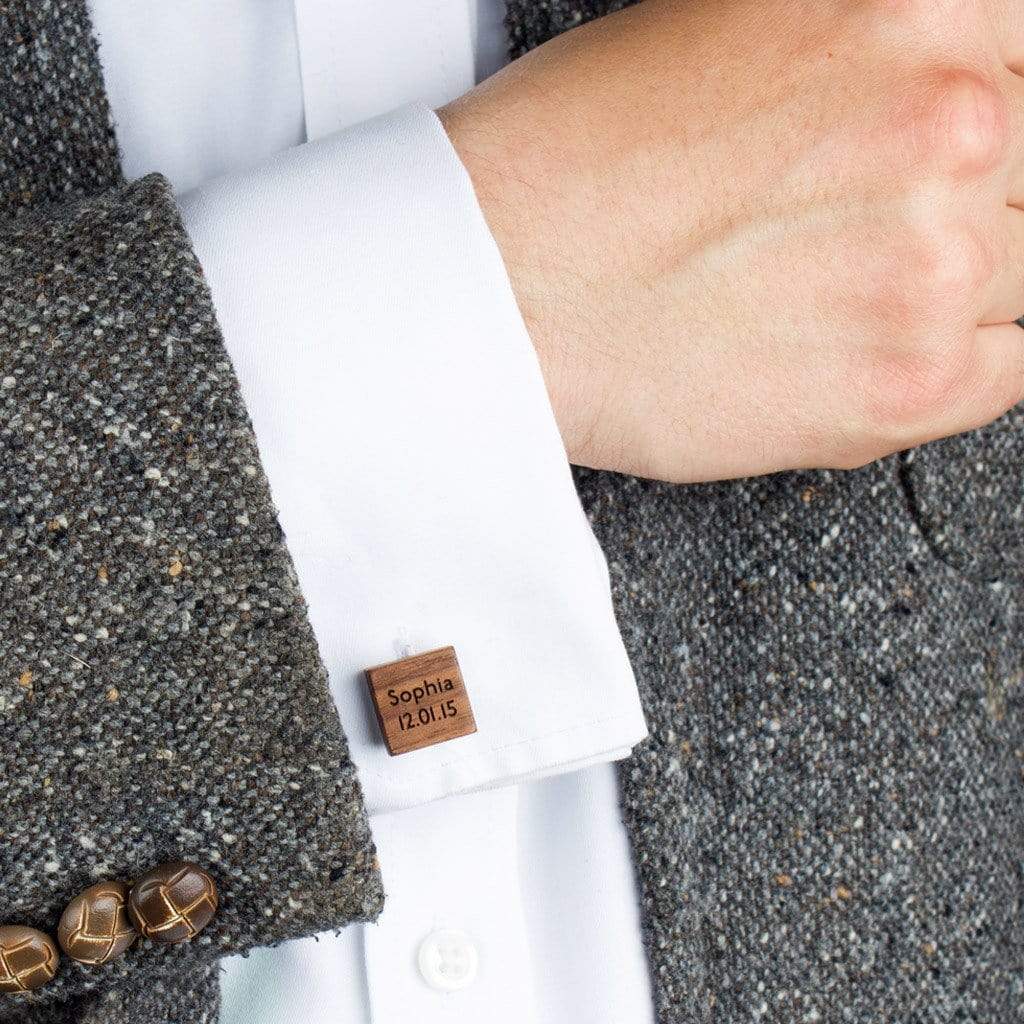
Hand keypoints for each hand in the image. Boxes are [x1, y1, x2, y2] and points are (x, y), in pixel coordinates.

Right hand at [440, 0, 1023, 481]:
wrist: (496, 294)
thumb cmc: (575, 166)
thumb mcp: (731, 28)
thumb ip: (872, 49)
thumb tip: (950, 81)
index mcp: (912, 2)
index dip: (997, 98)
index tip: (964, 143)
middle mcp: (948, 122)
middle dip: (978, 189)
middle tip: (876, 222)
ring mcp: (936, 265)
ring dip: (971, 277)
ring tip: (860, 285)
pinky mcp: (909, 388)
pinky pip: (1015, 369)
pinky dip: (967, 356)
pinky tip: (882, 338)